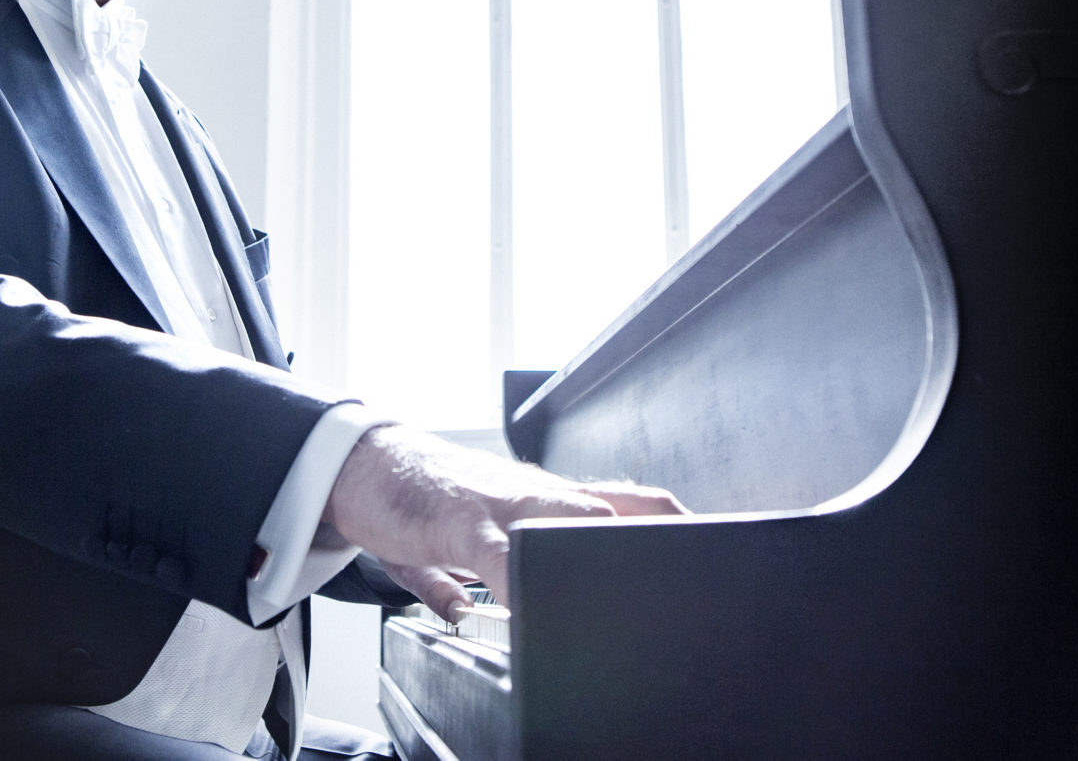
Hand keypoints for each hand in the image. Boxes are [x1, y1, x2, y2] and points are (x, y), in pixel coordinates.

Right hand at [321, 423, 685, 621]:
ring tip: (627, 585)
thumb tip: (485, 613)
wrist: (363, 463)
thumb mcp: (475, 539)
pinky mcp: (459, 521)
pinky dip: (520, 579)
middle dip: (656, 541)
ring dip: (600, 547)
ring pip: (569, 518)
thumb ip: (493, 575)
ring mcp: (502, 504)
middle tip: (690, 576)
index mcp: (550, 501)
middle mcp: (537, 496)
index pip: (632, 504)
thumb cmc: (424, 500)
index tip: (714, 551)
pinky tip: (529, 604)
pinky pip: (499, 552)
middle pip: (616, 510)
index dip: (675, 525)